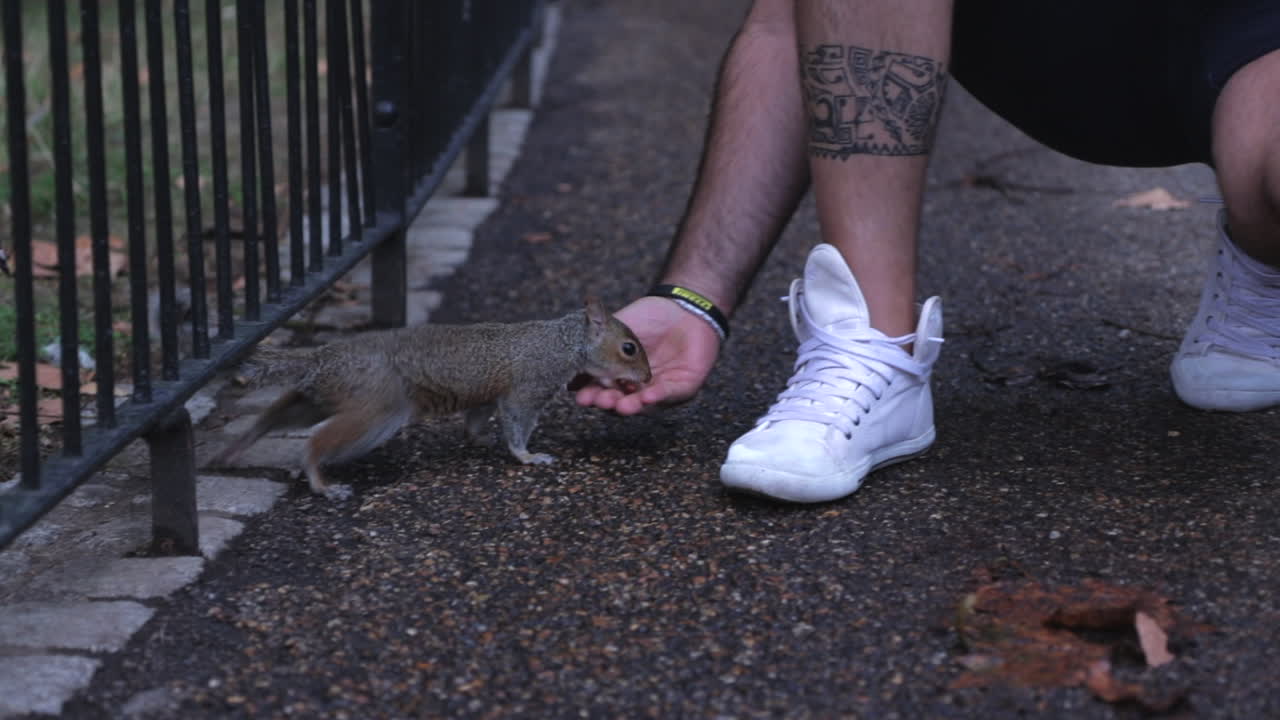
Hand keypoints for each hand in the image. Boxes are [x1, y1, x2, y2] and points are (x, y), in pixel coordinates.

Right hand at [575, 296, 721, 414]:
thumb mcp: (618, 328)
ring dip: (630, 406)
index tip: (581, 396)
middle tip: (601, 400)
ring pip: (643, 404)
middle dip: (609, 403)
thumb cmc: (651, 317)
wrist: (683, 307)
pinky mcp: (682, 387)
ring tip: (620, 406)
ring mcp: (658, 389)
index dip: (590, 394)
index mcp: (618, 374)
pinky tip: (646, 396)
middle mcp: (637, 386)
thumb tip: (570, 349)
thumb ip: (597, 340)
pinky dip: (657, 397)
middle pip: (619, 402)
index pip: (601, 389)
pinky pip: (669, 395)